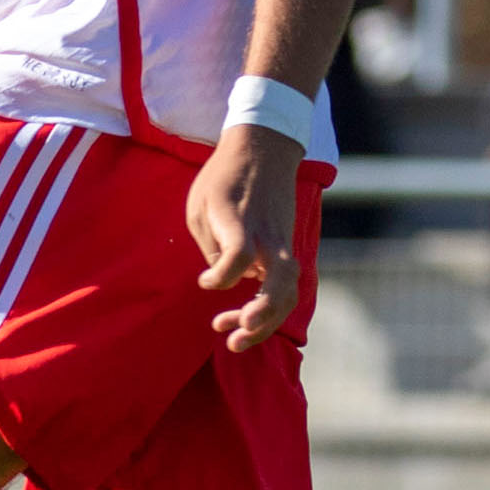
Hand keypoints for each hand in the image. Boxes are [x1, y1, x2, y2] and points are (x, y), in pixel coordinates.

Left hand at [189, 124, 306, 350]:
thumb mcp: (200, 204)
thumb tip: (221, 279)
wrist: (265, 149)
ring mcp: (282, 242)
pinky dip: (269, 309)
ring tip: (235, 340)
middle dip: (262, 315)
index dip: (222, 275)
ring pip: (289, 290)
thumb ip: (210, 245)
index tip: (204, 282)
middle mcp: (268, 233)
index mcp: (240, 217)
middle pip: (281, 280)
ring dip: (266, 321)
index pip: (240, 253)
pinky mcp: (287, 249)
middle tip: (234, 336)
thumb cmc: (224, 177)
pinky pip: (285, 286)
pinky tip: (245, 319)